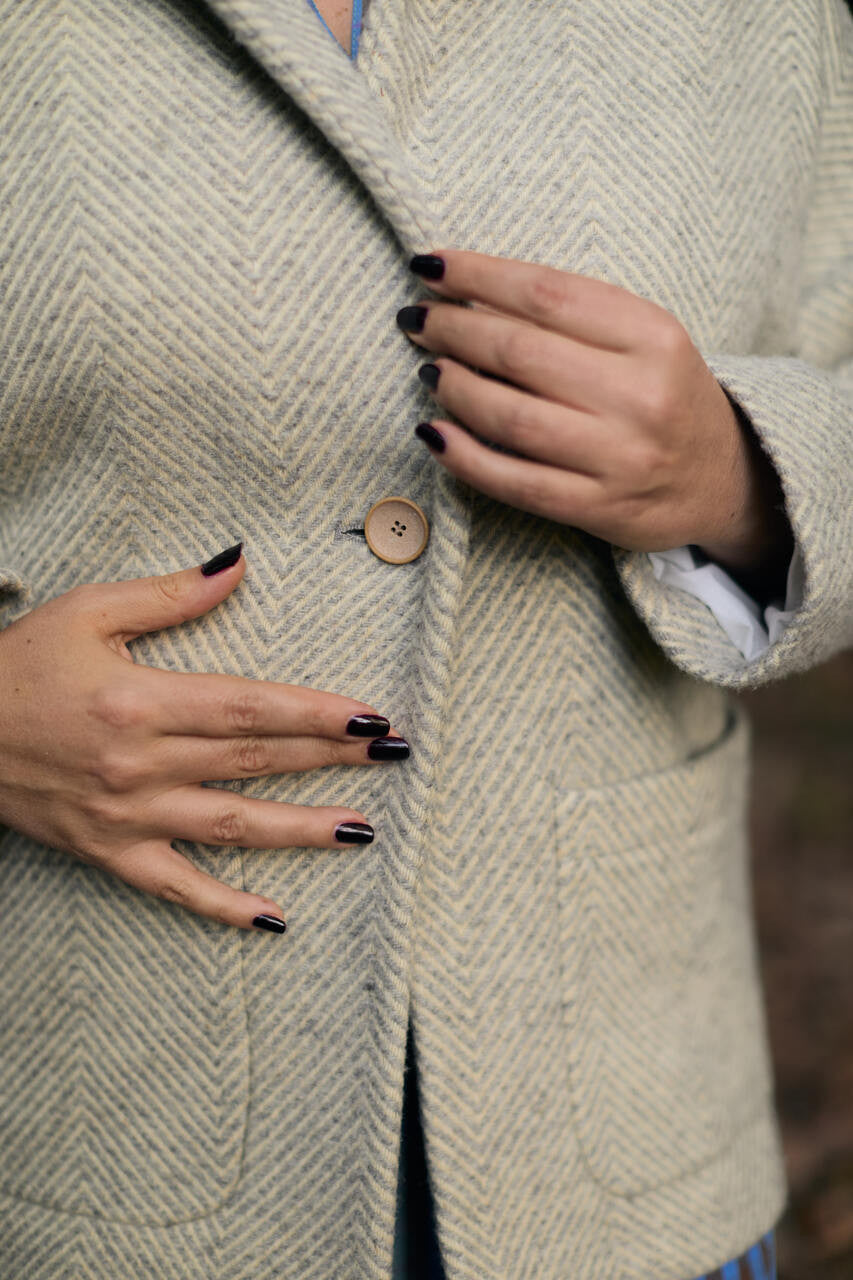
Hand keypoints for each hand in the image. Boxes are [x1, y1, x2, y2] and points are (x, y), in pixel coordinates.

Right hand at [0, 547, 407, 931]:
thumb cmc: (16, 666)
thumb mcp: (87, 612)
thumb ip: (170, 595)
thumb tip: (238, 565)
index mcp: (142, 700)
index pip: (252, 708)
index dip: (317, 713)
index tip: (371, 715)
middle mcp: (142, 763)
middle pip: (256, 761)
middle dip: (332, 758)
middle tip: (393, 756)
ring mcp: (129, 815)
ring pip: (233, 825)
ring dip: (302, 828)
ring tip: (363, 830)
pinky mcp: (109, 851)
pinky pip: (176, 886)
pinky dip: (224, 904)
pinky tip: (274, 917)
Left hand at [399, 250, 792, 589]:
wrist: (723, 479)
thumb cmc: (665, 395)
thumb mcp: (643, 339)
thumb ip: (573, 316)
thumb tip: (469, 295)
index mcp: (654, 336)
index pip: (547, 293)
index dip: (477, 276)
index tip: (430, 267)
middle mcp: (640, 396)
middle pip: (520, 352)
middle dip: (453, 329)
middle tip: (417, 319)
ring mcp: (620, 458)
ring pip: (511, 417)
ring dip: (453, 387)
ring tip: (429, 369)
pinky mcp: (599, 508)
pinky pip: (514, 481)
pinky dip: (463, 456)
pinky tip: (433, 432)